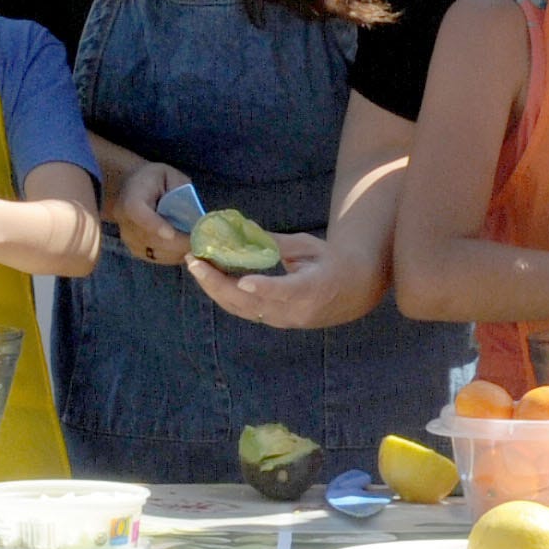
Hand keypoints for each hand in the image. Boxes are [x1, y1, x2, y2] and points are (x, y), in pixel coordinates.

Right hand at [111, 160, 195, 264]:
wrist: (130, 189)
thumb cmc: (153, 179)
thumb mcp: (169, 175)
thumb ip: (180, 191)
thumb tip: (195, 214)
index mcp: (130, 199)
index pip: (137, 213)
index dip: (154, 225)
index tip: (171, 234)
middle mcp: (125, 223)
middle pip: (151, 238)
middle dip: (178, 243)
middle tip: (202, 241)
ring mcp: (129, 240)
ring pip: (157, 252)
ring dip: (179, 251)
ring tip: (198, 242)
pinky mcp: (136, 251)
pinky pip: (158, 258)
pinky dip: (175, 255)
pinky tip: (187, 247)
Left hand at [191, 229, 376, 330]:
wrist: (352, 292)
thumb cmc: (332, 262)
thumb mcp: (310, 247)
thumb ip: (277, 242)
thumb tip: (245, 228)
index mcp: (313, 289)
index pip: (286, 291)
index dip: (264, 288)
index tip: (244, 281)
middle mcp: (295, 311)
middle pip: (252, 303)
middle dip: (218, 283)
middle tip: (195, 261)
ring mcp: (283, 320)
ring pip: (242, 309)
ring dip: (214, 289)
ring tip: (195, 266)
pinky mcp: (274, 321)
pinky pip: (244, 310)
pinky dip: (223, 294)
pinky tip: (209, 277)